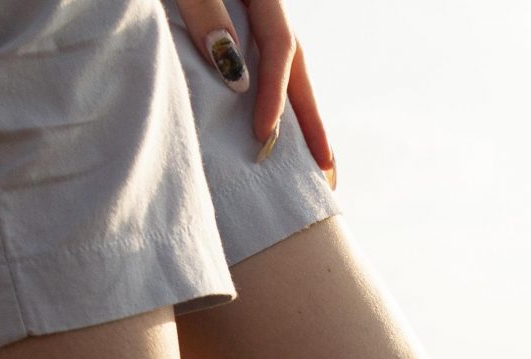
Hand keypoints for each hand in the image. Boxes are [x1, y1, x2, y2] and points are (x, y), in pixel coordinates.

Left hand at [173, 0, 335, 184]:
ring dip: (296, 107)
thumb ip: (204, 10)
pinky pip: (258, 54)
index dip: (275, 94)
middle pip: (296, 60)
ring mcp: (249, 3)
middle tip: (326, 168)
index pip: (280, 46)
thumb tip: (235, 74)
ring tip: (308, 152)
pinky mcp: (229, 9)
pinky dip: (269, 87)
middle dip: (311, 117)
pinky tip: (267, 113)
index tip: (264, 135)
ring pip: (281, 58)